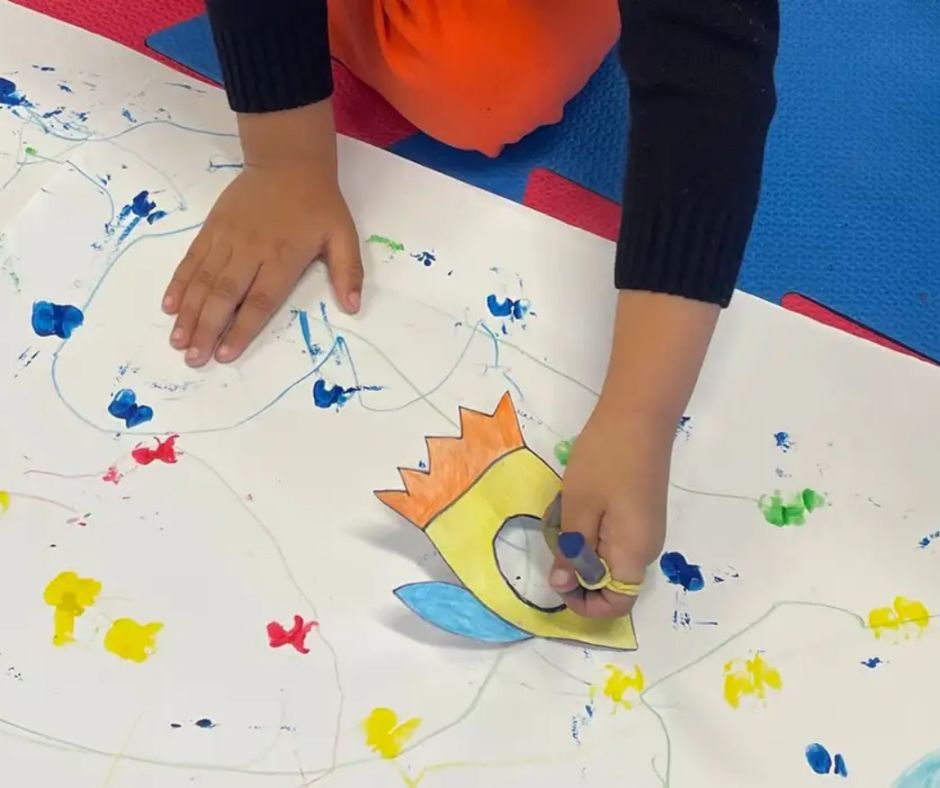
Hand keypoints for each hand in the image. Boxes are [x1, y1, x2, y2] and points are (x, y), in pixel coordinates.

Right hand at [162, 162, 361, 365]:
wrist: (288, 161)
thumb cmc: (318, 203)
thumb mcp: (343, 235)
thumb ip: (349, 272)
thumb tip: (353, 306)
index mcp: (283, 258)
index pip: (259, 301)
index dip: (241, 329)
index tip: (225, 354)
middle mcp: (250, 251)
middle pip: (224, 296)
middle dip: (207, 329)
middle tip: (194, 358)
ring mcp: (227, 239)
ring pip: (202, 280)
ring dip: (189, 312)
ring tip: (178, 340)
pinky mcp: (212, 228)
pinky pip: (191, 259)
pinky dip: (179, 283)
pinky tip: (170, 305)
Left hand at [547, 399, 671, 617]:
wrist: (639, 415)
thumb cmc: (605, 460)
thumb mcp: (578, 507)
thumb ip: (572, 552)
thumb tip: (563, 586)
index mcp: (634, 554)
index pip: (616, 605)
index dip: (584, 604)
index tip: (557, 578)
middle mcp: (646, 549)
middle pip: (612, 584)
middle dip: (578, 572)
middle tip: (556, 538)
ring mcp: (646, 530)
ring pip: (610, 560)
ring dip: (583, 549)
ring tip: (565, 516)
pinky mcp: (641, 513)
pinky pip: (614, 539)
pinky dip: (592, 533)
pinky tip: (578, 504)